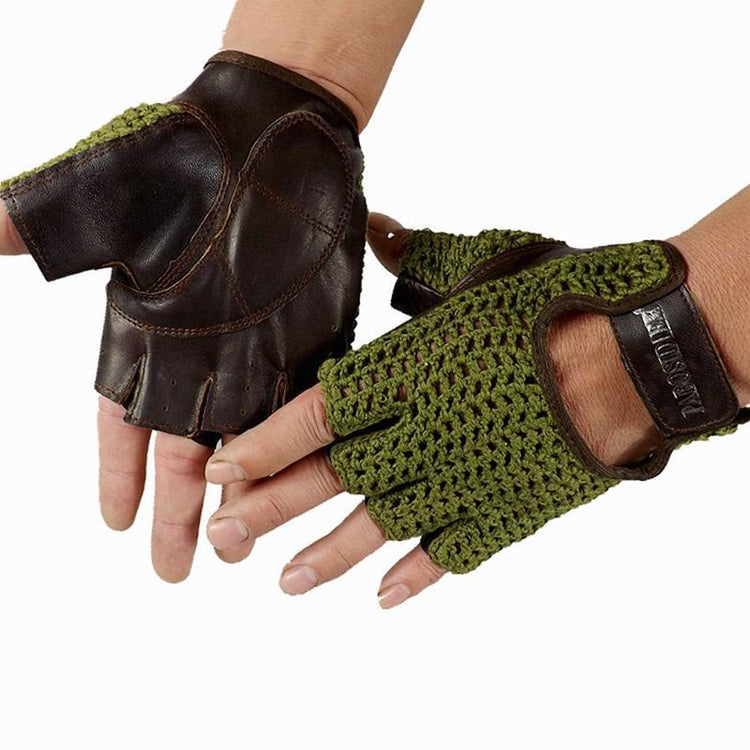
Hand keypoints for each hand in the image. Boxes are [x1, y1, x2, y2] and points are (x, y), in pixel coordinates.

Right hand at [0, 51, 365, 580]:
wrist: (272, 136)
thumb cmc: (186, 159)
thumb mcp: (105, 198)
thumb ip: (39, 229)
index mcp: (146, 332)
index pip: (123, 420)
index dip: (118, 473)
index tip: (115, 524)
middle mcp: (199, 353)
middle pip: (182, 449)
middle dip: (176, 511)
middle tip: (174, 571)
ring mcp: (255, 352)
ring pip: (240, 444)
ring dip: (233, 500)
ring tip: (232, 553)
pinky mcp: (307, 344)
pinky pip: (296, 417)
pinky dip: (288, 459)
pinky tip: (284, 498)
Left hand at [203, 218, 743, 605]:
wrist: (630, 353)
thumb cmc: (551, 302)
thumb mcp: (475, 270)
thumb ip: (414, 257)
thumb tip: (375, 224)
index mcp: (408, 371)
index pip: (316, 415)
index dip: (263, 443)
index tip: (219, 466)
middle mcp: (422, 431)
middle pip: (332, 478)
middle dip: (272, 507)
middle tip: (226, 539)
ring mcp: (461, 476)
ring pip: (379, 525)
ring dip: (329, 555)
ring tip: (286, 581)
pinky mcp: (504, 507)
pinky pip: (451, 552)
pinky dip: (416, 576)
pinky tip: (383, 596)